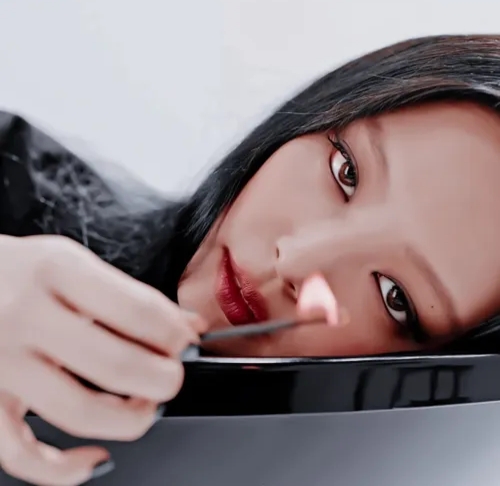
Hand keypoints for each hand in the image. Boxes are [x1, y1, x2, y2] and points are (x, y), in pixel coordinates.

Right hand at [0, 234, 205, 484]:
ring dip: (130, 420)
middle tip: (172, 376)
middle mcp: (26, 315)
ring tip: (146, 406)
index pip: (138, 311)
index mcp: (58, 271)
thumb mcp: (74, 264)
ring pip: (78, 412)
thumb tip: (189, 325)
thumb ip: (131, 295)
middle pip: (116, 365)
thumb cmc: (22, 274)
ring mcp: (0, 361)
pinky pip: (19, 453)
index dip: (175, 335)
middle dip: (163, 380)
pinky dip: (64, 470)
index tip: (186, 343)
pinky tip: (94, 458)